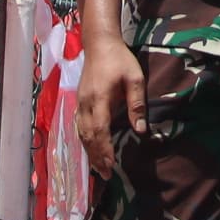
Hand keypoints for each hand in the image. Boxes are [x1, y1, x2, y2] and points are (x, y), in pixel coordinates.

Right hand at [74, 31, 142, 177]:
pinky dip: (84, 142)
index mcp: (99, 98)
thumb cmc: (120, 60)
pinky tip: (90, 151)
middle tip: (105, 175)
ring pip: (81, 134)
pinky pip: (79, 127)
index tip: (111, 165)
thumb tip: (140, 131)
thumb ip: (137, 104)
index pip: (100, 130)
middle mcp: (85, 104)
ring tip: (99, 169)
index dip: (104, 149)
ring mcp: (80, 103)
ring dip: (89, 152)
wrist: (99, 44)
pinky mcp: (79, 102)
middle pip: (88, 136)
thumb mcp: (135, 78)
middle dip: (96, 157)